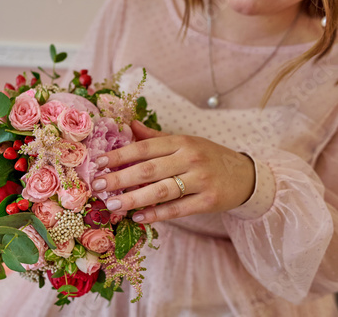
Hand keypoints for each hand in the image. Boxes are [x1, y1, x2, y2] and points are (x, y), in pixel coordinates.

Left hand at [92, 120, 255, 223]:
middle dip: (120, 178)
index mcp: (181, 141)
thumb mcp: (185, 142)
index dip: (119, 155)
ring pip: (161, 190)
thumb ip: (156, 137)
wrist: (245, 175)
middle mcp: (190, 158)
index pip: (144, 147)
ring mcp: (201, 180)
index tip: (98, 163)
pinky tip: (138, 217)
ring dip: (134, 199)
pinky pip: (178, 209)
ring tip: (112, 205)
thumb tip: (129, 125)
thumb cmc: (208, 157)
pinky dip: (157, 214)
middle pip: (149, 169)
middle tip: (98, 187)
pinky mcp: (209, 201)